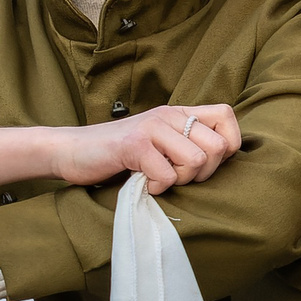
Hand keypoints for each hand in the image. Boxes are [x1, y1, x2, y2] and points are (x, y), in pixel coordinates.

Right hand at [43, 105, 240, 193]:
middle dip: (204, 172)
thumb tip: (222, 159)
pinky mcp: (134, 145)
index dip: (228, 145)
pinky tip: (144, 183)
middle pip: (218, 146)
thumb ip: (186, 143)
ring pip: (197, 160)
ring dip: (181, 180)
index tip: (206, 164)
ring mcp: (152, 128)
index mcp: (178, 112)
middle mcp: (168, 115)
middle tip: (178, 176)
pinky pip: (167, 174)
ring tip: (160, 179)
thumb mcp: (159, 141)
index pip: (227, 117)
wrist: (72, 151)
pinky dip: (158, 187)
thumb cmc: (119, 154)